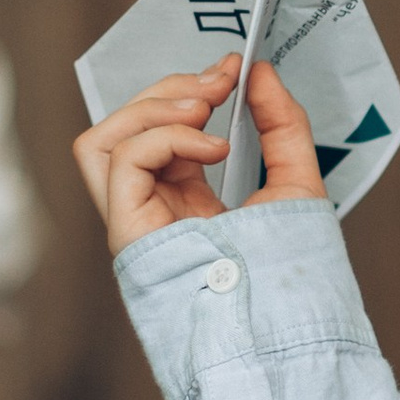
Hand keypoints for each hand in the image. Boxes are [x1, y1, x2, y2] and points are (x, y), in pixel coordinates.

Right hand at [71, 56, 325, 257]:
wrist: (287, 331)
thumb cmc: (291, 275)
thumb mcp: (298, 182)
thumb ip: (281, 125)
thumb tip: (260, 72)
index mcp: (184, 200)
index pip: (160, 131)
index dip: (190, 90)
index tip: (236, 68)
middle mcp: (152, 208)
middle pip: (124, 128)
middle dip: (171, 89)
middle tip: (223, 80)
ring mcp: (136, 220)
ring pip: (102, 140)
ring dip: (152, 108)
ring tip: (204, 108)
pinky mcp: (128, 230)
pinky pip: (122, 160)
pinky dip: (164, 137)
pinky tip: (211, 148)